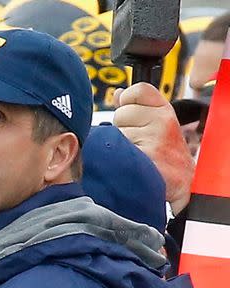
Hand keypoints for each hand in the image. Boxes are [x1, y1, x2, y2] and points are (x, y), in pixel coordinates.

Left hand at [113, 82, 193, 214]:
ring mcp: (153, 141)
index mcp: (165, 111)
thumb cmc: (166, 154)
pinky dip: (118, 158)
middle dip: (122, 128)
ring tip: (135, 154)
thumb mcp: (157, 125)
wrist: (183, 185)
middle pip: (120, 114)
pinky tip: (131, 163)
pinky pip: (116, 151)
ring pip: (116, 134)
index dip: (127, 101)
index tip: (129, 114)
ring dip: (119, 145)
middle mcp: (162, 122)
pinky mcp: (144, 159)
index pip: (137, 91)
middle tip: (136, 143)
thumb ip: (137, 108)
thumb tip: (117, 93)